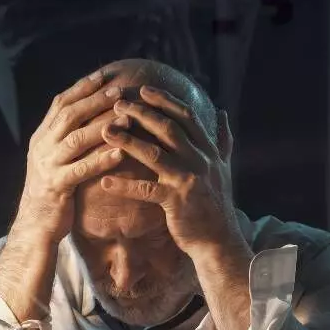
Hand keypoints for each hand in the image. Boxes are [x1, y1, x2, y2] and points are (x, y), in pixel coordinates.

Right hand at [13, 70, 125, 243]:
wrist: (34, 223)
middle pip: (69, 116)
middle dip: (95, 100)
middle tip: (119, 90)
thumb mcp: (53, 157)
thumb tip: (87, 111)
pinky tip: (120, 153)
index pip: (61, 103)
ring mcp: (48, 166)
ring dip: (103, 126)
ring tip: (127, 117)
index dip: (82, 88)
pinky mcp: (57, 186)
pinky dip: (101, 159)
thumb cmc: (52, 189)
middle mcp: (42, 147)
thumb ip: (65, 136)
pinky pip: (82, 169)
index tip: (104, 75)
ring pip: (76, 139)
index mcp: (41, 136)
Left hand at [99, 86, 243, 260]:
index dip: (165, 101)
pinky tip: (104, 182)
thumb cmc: (217, 205)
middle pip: (168, 129)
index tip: (144, 89)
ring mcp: (188, 180)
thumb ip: (223, 140)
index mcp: (208, 151)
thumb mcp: (224, 168)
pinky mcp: (176, 202)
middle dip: (142, 113)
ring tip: (105, 131)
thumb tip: (223, 113)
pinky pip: (146, 190)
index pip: (186, 117)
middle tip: (117, 103)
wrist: (219, 241)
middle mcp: (200, 161)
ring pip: (154, 154)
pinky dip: (125, 186)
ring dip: (128, 141)